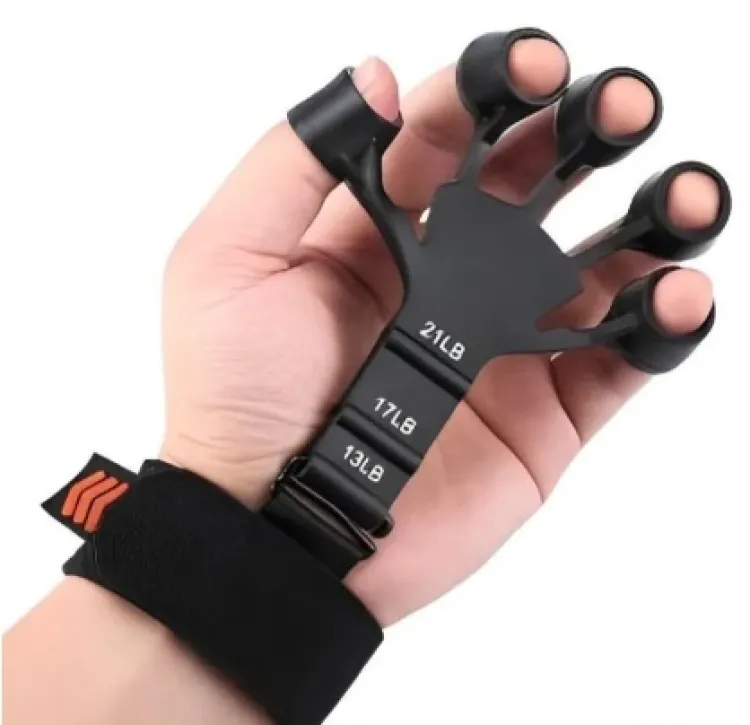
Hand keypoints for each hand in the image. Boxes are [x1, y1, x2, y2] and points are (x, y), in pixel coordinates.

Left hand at [160, 41, 718, 626]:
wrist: (273, 523)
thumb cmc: (235, 396)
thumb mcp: (229, 261)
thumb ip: (295, 163)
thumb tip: (376, 81)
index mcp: (380, 228)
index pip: (451, 133)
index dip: (496, 86)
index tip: (537, 69)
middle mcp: (449, 275)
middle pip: (538, 182)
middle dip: (587, 131)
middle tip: (622, 109)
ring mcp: (503, 344)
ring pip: (601, 264)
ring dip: (654, 219)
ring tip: (678, 202)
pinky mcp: (544, 413)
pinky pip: (622, 357)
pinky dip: (664, 325)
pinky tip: (678, 296)